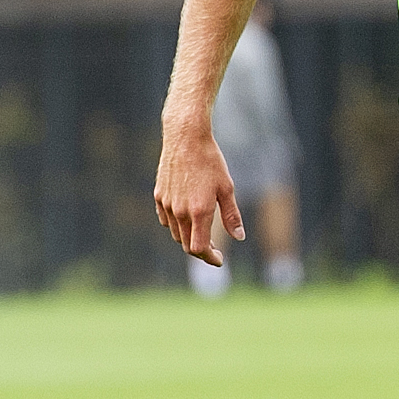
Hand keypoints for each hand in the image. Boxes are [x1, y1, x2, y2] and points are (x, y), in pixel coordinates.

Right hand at [153, 125, 244, 264]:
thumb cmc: (210, 161)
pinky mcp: (159, 196)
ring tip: (203, 233)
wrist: (185, 138)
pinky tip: (186, 219)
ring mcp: (167, 204)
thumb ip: (231, 215)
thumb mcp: (227, 188)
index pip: (199, 248)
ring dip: (188, 238)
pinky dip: (176, 225)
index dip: (209, 257)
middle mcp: (180, 212)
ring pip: (175, 233)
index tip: (219, 259)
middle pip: (186, 244)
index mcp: (199, 212)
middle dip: (201, 250)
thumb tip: (239, 237)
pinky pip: (166, 219)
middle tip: (215, 248)